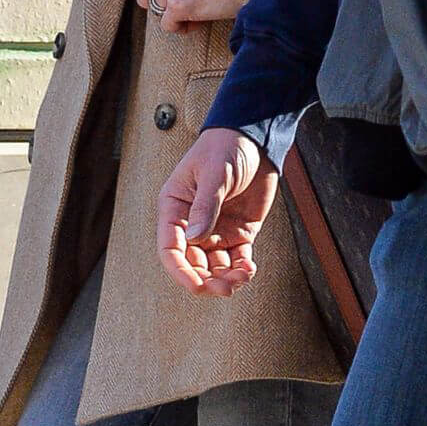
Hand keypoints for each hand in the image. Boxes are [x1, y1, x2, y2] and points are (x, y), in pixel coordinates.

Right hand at [157, 128, 279, 296]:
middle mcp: (192, 223)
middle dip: (207, 281)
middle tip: (225, 288)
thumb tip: (194, 239)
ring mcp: (216, 229)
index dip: (180, 271)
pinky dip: (242, 269)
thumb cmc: (226, 146)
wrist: (256, 137)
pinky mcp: (238, 231)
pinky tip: (249, 269)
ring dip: (226, 278)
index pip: (170, 249)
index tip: (196, 286)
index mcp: (175, 207)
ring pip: (215, 266)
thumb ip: (205, 205)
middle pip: (193, 264)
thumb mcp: (214, 172)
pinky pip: (237, 258)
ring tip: (242, 277)